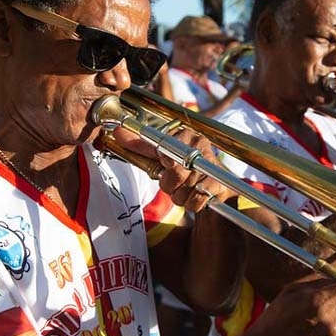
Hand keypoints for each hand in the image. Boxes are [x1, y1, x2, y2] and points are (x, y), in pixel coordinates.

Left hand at [111, 126, 234, 211]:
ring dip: (180, 196)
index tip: (166, 164)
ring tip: (186, 189)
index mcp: (187, 135)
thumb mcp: (162, 156)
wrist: (214, 185)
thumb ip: (140, 145)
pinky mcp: (219, 183)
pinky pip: (195, 200)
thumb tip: (116, 132)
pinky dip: (192, 204)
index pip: (165, 151)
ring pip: (183, 190)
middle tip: (175, 181)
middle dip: (170, 184)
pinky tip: (196, 196)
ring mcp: (212, 165)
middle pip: (174, 174)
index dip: (163, 163)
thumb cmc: (184, 168)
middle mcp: (202, 146)